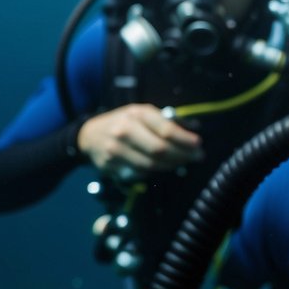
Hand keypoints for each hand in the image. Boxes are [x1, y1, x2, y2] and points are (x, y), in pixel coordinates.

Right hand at [77, 104, 202, 176]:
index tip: (198, 144)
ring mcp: (116, 149)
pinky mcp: (111, 166)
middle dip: (182, 155)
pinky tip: (162, 167)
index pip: (165, 129)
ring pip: (151, 165)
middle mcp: (125, 130)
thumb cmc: (125, 122)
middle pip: (160, 149)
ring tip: (182, 162)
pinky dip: (154, 172)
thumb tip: (195, 127)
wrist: (90, 135)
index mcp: (136, 114)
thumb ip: (168, 120)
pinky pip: (139, 174)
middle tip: (196, 157)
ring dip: (171, 165)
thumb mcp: (143, 113)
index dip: (185, 139)